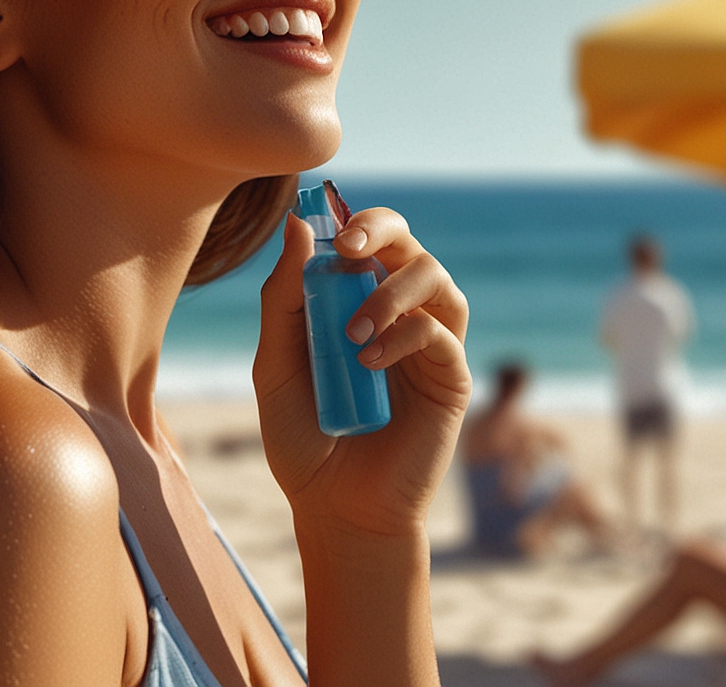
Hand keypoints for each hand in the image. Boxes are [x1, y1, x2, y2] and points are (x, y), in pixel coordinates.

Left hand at [253, 207, 470, 540]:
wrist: (333, 507)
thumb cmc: (302, 435)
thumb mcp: (274, 363)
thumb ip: (283, 298)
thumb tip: (298, 227)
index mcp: (354, 302)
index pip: (366, 239)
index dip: (353, 218)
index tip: (325, 222)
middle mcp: (397, 314)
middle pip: (409, 243)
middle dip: (382, 229)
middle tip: (349, 246)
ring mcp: (427, 345)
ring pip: (436, 278)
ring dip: (392, 291)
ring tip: (353, 331)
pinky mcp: (450, 380)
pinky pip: (442, 333)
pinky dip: (405, 335)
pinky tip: (369, 362)